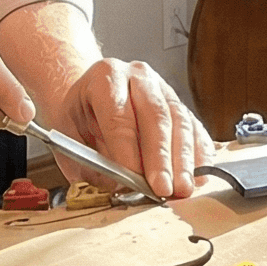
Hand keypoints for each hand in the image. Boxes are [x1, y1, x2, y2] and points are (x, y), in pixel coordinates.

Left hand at [50, 59, 213, 200]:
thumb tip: (118, 186)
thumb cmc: (78, 118)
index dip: (127, 148)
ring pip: (180, 121)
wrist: (88, 96)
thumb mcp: (68, 137)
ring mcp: (162, 88)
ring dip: (183, 160)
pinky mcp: (179, 104)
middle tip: (163, 189)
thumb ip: (88, 162)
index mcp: (105, 78)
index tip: (133, 177)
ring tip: (183, 188)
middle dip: (160, 157)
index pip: (119, 114)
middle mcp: (138, 76)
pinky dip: (199, 153)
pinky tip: (199, 175)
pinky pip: (194, 127)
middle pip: (155, 116)